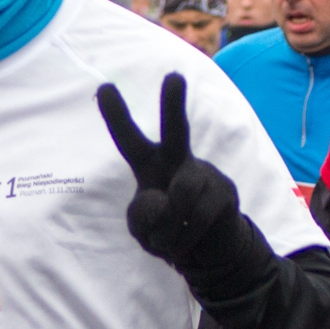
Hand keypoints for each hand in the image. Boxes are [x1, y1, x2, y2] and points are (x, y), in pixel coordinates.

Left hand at [97, 74, 251, 271]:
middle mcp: (177, 160)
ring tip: (166, 242)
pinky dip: (183, 238)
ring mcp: (204, 174)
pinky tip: (180, 248)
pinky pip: (200, 215)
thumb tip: (162, 203)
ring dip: (170, 225)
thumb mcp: (142, 231)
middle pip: (177, 130)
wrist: (208, 251)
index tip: (104, 88)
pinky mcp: (225, 192)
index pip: (129, 139)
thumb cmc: (168, 231)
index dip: (116, 116)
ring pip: (183, 190)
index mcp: (150, 165)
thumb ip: (141, 217)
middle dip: (173, 104)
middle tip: (174, 77)